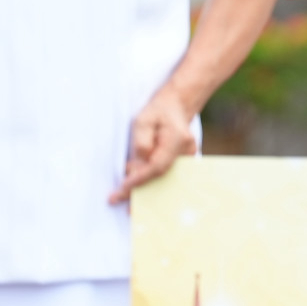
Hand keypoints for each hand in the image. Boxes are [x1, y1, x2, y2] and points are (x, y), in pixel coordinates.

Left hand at [114, 83, 197, 202]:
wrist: (176, 106)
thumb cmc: (157, 113)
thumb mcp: (142, 121)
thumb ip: (141, 142)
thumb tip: (139, 166)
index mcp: (179, 140)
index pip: (158, 166)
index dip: (140, 179)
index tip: (122, 188)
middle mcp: (188, 151)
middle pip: (162, 176)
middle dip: (139, 189)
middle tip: (117, 198)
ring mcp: (189, 158)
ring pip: (164, 178)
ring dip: (143, 186)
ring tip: (122, 192)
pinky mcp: (185, 163)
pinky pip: (166, 175)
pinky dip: (150, 181)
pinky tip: (135, 186)